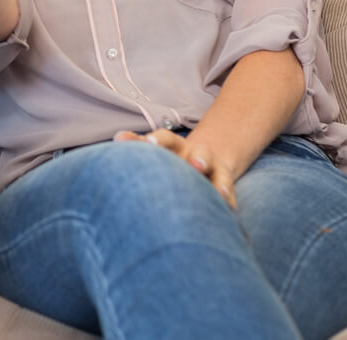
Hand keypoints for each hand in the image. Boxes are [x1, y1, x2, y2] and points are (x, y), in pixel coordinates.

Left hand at [113, 129, 237, 207]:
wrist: (201, 160)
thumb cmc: (168, 157)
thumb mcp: (155, 147)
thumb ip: (136, 143)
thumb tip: (119, 138)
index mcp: (174, 145)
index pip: (166, 139)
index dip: (158, 140)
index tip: (149, 144)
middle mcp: (195, 155)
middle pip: (198, 154)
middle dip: (198, 159)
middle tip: (194, 165)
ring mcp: (212, 170)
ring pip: (217, 173)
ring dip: (217, 182)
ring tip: (217, 190)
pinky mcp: (223, 186)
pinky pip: (228, 193)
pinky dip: (227, 200)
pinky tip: (228, 208)